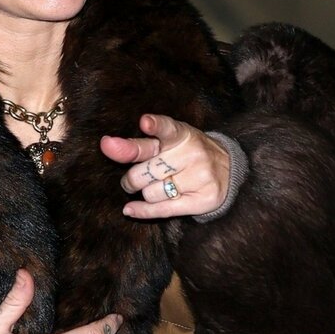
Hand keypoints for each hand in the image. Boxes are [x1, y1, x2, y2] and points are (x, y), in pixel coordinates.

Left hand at [100, 114, 229, 219]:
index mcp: (180, 134)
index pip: (165, 128)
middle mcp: (191, 153)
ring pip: (150, 193)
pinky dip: (142, 211)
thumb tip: (107, 145)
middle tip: (136, 178)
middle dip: (133, 179)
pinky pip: (162, 209)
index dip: (154, 126)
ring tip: (159, 187)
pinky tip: (130, 209)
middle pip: (144, 172)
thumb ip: (135, 145)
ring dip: (147, 193)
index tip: (145, 122)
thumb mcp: (166, 143)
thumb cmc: (185, 154)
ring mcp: (199, 177)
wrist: (227, 170)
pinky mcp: (202, 200)